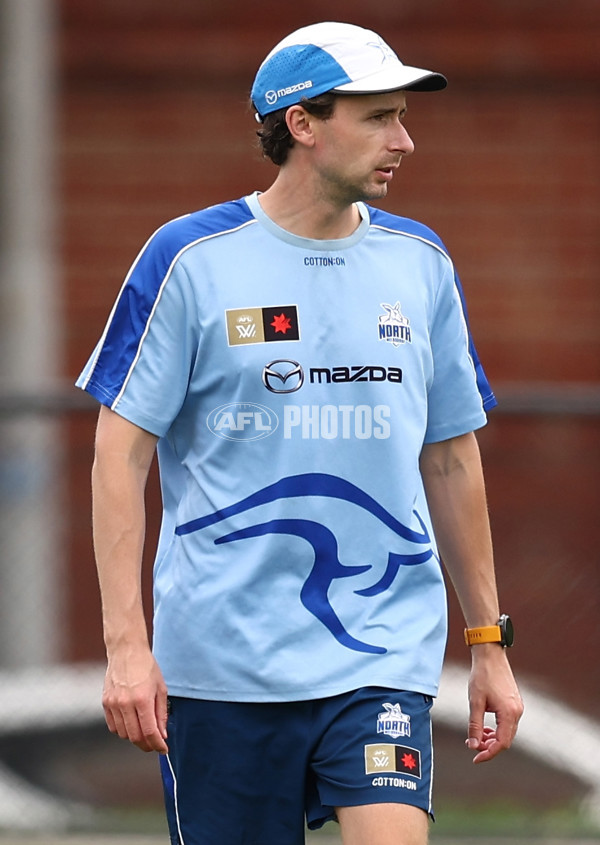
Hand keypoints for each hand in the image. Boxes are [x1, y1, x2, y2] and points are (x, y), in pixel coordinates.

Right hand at [102, 646, 168, 752]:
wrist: (126, 651)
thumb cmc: (146, 667)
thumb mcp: (161, 688)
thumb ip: (161, 713)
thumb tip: (162, 734)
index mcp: (142, 699)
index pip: (150, 732)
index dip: (157, 744)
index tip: (163, 748)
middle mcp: (125, 703)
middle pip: (135, 737)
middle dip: (147, 745)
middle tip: (155, 744)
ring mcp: (113, 703)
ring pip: (123, 734)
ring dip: (135, 738)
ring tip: (144, 732)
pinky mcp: (105, 702)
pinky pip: (113, 726)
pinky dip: (123, 730)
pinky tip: (131, 724)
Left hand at [466, 645, 522, 762]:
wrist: (490, 655)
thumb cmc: (482, 676)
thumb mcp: (475, 702)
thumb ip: (475, 726)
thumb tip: (473, 745)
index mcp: (509, 713)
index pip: (502, 743)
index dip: (488, 753)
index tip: (475, 758)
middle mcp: (517, 712)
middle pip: (506, 740)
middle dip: (489, 746)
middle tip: (473, 745)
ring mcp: (517, 707)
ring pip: (507, 732)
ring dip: (493, 738)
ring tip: (477, 736)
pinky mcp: (514, 703)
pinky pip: (508, 723)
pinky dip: (497, 729)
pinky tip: (485, 727)